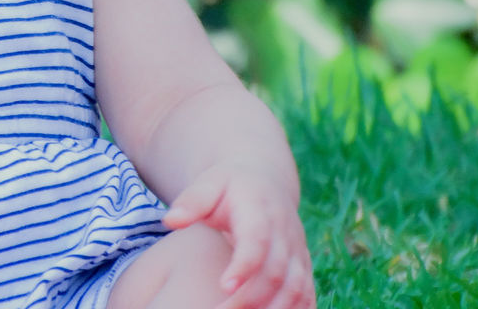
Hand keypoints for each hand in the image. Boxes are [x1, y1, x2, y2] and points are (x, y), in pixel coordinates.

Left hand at [163, 165, 314, 308]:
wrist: (265, 182)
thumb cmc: (228, 186)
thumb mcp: (209, 183)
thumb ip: (191, 201)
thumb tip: (170, 220)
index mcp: (260, 209)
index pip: (257, 241)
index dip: (244, 266)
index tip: (224, 286)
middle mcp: (285, 232)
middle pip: (276, 272)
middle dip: (251, 299)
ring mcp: (298, 251)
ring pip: (296, 289)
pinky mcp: (304, 266)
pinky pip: (307, 295)